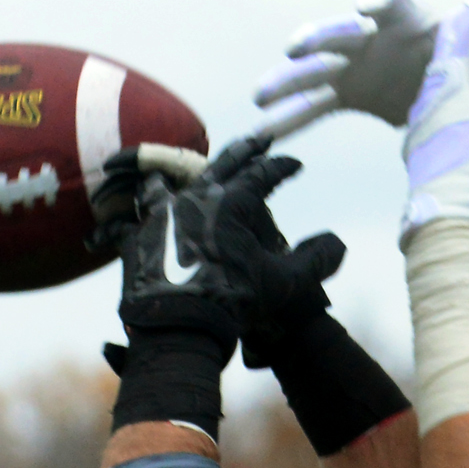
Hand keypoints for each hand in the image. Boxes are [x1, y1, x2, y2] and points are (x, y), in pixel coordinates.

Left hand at [106, 136, 344, 361]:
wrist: (178, 329)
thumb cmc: (234, 304)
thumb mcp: (284, 284)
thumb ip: (315, 260)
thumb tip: (339, 243)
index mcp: (231, 204)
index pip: (263, 174)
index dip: (283, 167)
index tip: (295, 164)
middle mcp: (193, 199)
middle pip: (221, 164)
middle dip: (244, 149)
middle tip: (259, 138)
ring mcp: (160, 216)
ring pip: (164, 183)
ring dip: (171, 175)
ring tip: (170, 172)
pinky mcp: (136, 239)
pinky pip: (130, 222)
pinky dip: (132, 219)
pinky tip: (129, 221)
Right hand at [253, 0, 468, 137]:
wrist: (464, 94)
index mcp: (408, 17)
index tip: (368, 8)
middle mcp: (373, 35)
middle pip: (339, 30)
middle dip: (318, 38)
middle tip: (296, 49)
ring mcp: (355, 65)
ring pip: (316, 69)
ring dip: (289, 80)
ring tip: (261, 95)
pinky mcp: (349, 93)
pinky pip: (316, 106)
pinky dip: (293, 118)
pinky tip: (266, 134)